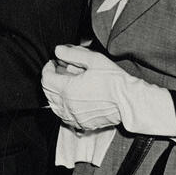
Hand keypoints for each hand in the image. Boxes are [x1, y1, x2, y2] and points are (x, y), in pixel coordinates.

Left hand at [42, 44, 174, 135]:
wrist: (129, 101)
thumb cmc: (114, 80)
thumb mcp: (94, 60)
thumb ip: (72, 54)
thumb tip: (58, 50)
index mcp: (67, 89)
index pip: (46, 78)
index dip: (47, 68)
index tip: (53, 62)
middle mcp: (67, 105)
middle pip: (48, 92)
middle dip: (51, 79)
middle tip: (60, 71)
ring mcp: (74, 116)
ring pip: (54, 105)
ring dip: (55, 94)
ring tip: (66, 84)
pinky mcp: (82, 124)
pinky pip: (64, 116)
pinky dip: (63, 107)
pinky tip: (73, 99)